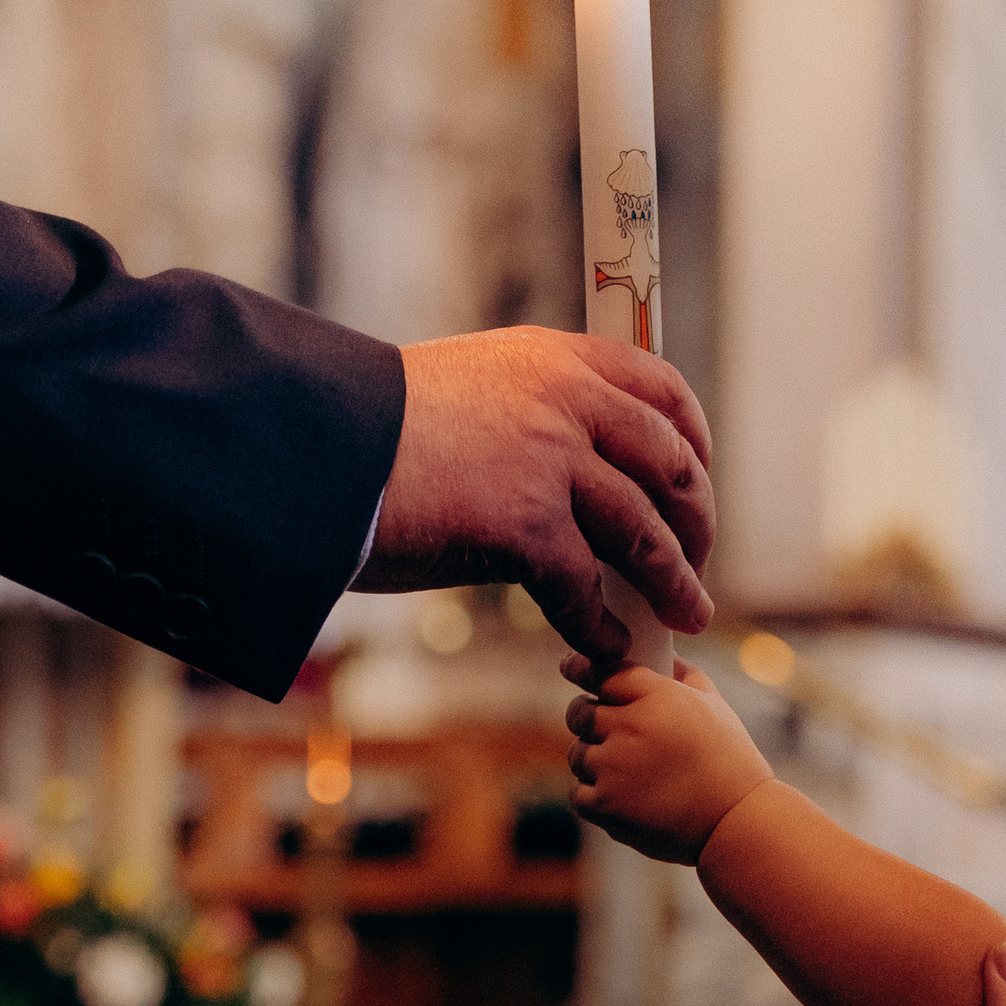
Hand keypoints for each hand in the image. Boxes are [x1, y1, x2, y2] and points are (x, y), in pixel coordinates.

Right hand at [357, 328, 714, 664]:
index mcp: (552, 359)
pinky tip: (607, 647)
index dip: (693, 441)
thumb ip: (525, 414)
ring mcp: (550, 460)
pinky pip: (586, 588)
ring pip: (645, 531)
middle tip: (695, 560)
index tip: (698, 477)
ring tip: (687, 613)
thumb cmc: (367, 431)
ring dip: (674, 580)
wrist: (307, 445)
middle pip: (669, 463)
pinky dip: (604, 626)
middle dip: (695, 520)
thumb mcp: (465, 391)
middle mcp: (564, 400)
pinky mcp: (525, 525)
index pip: (659, 387)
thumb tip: (569, 471)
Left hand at [562, 657, 773, 863]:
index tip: (571, 669)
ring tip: (623, 769)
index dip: (583, 670)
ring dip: (593, 758)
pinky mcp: (606, 805)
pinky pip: (578, 792)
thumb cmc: (730, 762)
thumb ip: (685, 676)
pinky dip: (593, 794)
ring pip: (577, 753)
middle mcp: (630, 727)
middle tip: (602, 727)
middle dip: (586, 716)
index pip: (604, 673)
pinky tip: (619, 794)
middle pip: (580, 712)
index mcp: (658, 697)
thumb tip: (665, 658)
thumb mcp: (715, 706)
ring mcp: (614, 767)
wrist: (737, 821)